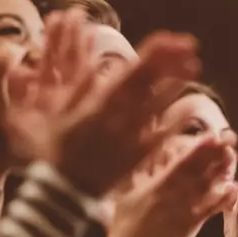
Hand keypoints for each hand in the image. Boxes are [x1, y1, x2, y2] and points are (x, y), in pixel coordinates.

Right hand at [6, 10, 200, 195]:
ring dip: (176, 88)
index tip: (168, 40)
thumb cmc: (49, 154)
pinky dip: (175, 125)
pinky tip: (188, 113)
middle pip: (149, 87)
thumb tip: (74, 68)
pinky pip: (159, 139)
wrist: (59, 195)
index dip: (151, 57)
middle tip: (190, 50)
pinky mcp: (135, 159)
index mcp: (96, 106)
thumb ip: (63, 91)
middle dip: (169, 66)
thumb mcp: (45, 117)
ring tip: (193, 71)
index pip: (128, 75)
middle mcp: (116, 120)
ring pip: (157, 110)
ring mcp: (128, 140)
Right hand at [100, 131, 237, 236]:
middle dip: (213, 155)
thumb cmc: (126, 220)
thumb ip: (138, 169)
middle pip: (197, 173)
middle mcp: (171, 198)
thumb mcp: (126, 191)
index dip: (196, 150)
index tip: (210, 136)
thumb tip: (145, 144)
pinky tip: (233, 186)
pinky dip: (221, 199)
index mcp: (155, 187)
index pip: (179, 165)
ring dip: (220, 172)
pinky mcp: (191, 225)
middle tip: (228, 138)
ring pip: (205, 189)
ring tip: (233, 156)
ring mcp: (183, 212)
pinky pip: (209, 211)